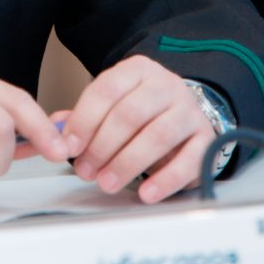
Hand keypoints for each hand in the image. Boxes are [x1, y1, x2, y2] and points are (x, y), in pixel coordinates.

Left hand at [58, 55, 215, 203]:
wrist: (185, 112)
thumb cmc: (142, 111)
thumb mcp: (113, 102)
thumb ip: (85, 115)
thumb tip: (56, 130)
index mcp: (137, 70)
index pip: (106, 90)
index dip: (84, 120)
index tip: (69, 146)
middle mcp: (165, 84)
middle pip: (129, 114)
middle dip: (102, 146)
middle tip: (85, 171)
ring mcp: (189, 110)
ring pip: (157, 136)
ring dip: (127, 163)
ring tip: (107, 182)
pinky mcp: (207, 138)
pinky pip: (189, 160)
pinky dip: (166, 180)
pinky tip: (146, 192)